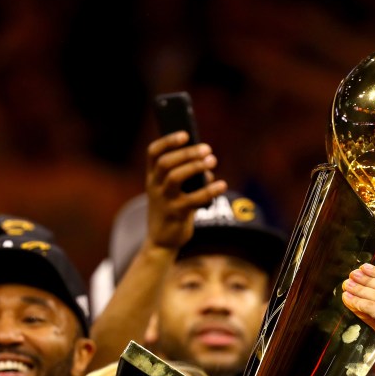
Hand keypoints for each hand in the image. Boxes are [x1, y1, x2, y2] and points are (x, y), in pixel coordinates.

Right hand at [144, 133, 227, 251]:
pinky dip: (210, 190)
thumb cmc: (172, 210)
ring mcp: (164, 200)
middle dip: (187, 153)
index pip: (153, 153)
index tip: (185, 134)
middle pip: (166, 163)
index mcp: (152, 177)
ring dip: (195, 167)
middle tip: (207, 149)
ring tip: (212, 161)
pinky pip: (194, 199)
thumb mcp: (173, 191)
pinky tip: (222, 184)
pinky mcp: (176, 214)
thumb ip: (187, 177)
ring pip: (175, 177)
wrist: (162, 241)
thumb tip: (208, 166)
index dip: (168, 141)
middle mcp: (155, 187)